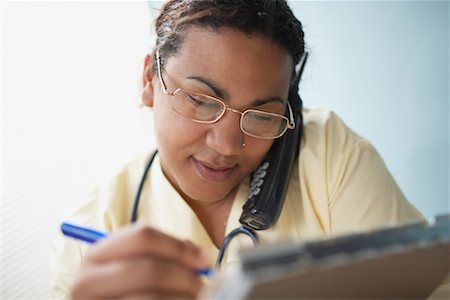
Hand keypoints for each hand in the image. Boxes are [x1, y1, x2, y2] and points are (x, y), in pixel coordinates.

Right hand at [71, 225, 211, 298]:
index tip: (204, 259)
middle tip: (203, 286)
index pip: (142, 237)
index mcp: (95, 255)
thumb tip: (199, 257)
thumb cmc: (127, 291)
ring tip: (194, 299)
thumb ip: (166, 254)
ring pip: (150, 298)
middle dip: (185, 277)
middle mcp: (85, 282)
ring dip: (183, 297)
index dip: (178, 246)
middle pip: (149, 270)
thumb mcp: (137, 267)